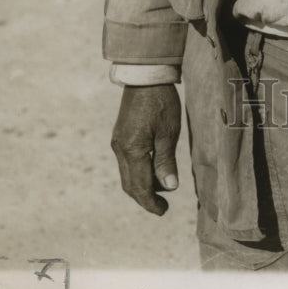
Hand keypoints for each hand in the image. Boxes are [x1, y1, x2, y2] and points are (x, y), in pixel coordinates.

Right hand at [111, 84, 180, 215]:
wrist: (145, 77)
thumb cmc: (161, 102)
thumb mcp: (168, 132)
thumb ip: (166, 161)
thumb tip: (169, 187)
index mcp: (132, 150)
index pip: (139, 187)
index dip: (151, 203)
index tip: (163, 211)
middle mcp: (120, 149)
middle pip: (130, 184)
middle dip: (145, 198)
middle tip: (163, 206)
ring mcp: (118, 142)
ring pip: (127, 175)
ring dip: (142, 186)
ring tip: (162, 189)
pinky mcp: (120, 136)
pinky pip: (127, 163)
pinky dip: (138, 172)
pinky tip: (152, 171)